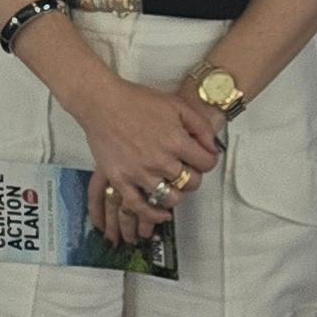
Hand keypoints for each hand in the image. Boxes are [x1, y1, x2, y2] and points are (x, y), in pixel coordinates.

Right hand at [56, 68, 223, 235]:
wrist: (103, 103)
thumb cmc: (138, 101)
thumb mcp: (177, 105)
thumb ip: (201, 126)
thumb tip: (213, 148)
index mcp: (176, 141)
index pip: (206, 163)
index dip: (208, 161)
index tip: (202, 158)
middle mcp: (160, 160)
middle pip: (191, 182)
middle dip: (193, 177)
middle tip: (186, 169)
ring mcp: (140, 173)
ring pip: (170, 198)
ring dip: (177, 194)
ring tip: (173, 184)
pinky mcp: (121, 180)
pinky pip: (140, 206)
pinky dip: (153, 214)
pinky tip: (162, 214)